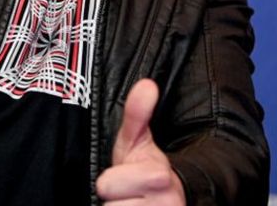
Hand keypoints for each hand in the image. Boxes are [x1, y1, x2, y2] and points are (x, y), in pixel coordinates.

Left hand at [96, 79, 185, 204]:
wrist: (171, 200)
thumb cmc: (145, 170)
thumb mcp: (138, 142)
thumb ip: (137, 113)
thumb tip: (146, 84)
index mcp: (157, 176)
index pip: (105, 185)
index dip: (108, 182)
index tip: (121, 180)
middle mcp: (165, 203)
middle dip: (113, 201)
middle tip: (125, 195)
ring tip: (128, 205)